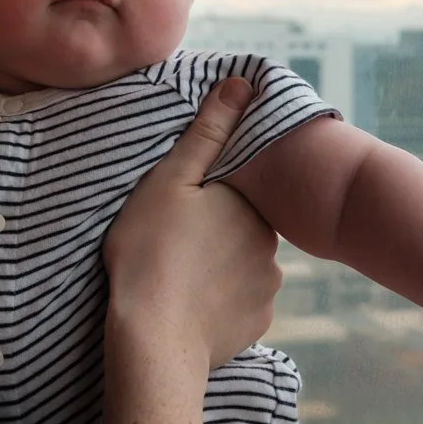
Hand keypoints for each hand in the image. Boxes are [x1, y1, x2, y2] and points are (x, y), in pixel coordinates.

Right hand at [103, 77, 280, 372]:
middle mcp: (271, 247)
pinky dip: (220, 306)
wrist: (154, 339)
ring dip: (218, 273)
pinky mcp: (257, 326)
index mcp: (250, 207)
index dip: (204, 203)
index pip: (234, 196)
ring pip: (242, 270)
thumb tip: (243, 84)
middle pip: (240, 232)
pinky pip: (239, 306)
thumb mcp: (170, 181)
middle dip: (214, 237)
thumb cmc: (151, 252)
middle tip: (171, 248)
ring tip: (178, 281)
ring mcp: (267, 290)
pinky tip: (190, 308)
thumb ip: (208, 132)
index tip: (176, 217)